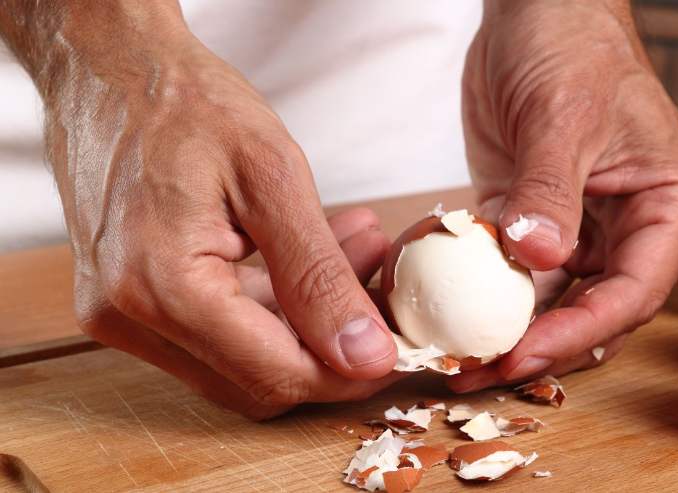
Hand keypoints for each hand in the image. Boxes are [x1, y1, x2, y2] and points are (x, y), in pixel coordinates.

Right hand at [38, 11, 397, 418]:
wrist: (111, 70)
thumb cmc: (185, 102)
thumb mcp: (272, 178)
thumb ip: (318, 276)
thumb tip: (365, 353)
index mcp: (162, 285)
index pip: (277, 373)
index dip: (348, 371)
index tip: (395, 346)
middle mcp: (128, 315)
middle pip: (257, 380)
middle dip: (331, 344)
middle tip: (379, 290)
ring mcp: (120, 313)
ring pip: (239, 360)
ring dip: (305, 322)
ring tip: (355, 251)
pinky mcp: (127, 301)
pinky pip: (213, 332)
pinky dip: (270, 307)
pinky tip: (307, 257)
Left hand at [451, 0, 677, 391]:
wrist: (533, 14)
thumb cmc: (570, 47)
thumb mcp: (563, 115)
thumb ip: (549, 189)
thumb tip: (536, 256)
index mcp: (662, 206)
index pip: (632, 291)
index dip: (579, 331)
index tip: (522, 353)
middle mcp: (624, 227)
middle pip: (589, 310)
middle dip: (536, 347)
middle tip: (477, 372)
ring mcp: (573, 228)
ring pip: (545, 300)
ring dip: (501, 331)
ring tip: (454, 358)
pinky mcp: (525, 221)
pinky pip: (505, 271)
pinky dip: (477, 294)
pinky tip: (442, 313)